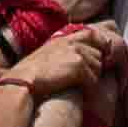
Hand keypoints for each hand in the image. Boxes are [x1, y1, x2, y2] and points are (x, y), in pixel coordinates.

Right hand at [12, 22, 127, 96]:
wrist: (25, 80)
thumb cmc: (33, 73)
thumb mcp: (48, 53)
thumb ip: (63, 50)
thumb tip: (77, 57)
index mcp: (65, 38)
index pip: (92, 34)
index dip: (101, 44)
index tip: (103, 55)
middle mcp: (73, 43)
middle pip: (98, 54)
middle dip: (95, 67)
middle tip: (85, 79)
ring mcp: (77, 53)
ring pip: (98, 67)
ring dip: (92, 78)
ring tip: (80, 86)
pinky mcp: (79, 67)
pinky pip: (94, 80)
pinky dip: (90, 88)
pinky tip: (80, 92)